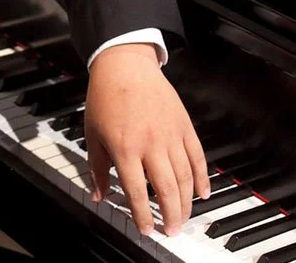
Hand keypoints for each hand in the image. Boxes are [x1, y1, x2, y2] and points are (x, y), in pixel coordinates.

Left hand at [84, 43, 210, 235]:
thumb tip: (98, 195)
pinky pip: (198, 157)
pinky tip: (202, 193)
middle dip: (171, 216)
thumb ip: (96, 168)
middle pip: (167, 190)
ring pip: (186, 177)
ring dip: (187, 203)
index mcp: (125, 148)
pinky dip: (203, 178)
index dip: (142, 216)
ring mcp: (171, 135)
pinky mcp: (184, 125)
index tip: (146, 230)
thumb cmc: (105, 97)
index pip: (136, 192)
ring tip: (184, 218)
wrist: (124, 65)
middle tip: (171, 231)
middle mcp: (150, 144)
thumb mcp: (92, 133)